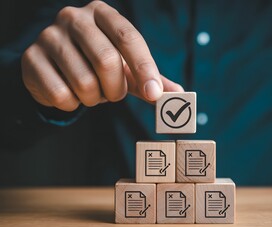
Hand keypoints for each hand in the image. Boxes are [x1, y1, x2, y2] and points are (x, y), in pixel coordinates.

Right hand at [21, 1, 182, 110]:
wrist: (57, 66)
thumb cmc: (98, 63)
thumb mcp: (127, 67)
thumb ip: (150, 79)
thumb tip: (178, 94)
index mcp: (103, 14)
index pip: (129, 38)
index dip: (144, 68)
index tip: (155, 94)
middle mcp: (74, 18)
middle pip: (106, 60)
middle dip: (116, 88)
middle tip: (114, 95)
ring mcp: (49, 36)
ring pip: (83, 82)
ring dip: (94, 98)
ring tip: (92, 92)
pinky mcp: (31, 59)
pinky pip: (61, 95)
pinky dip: (73, 104)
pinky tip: (72, 94)